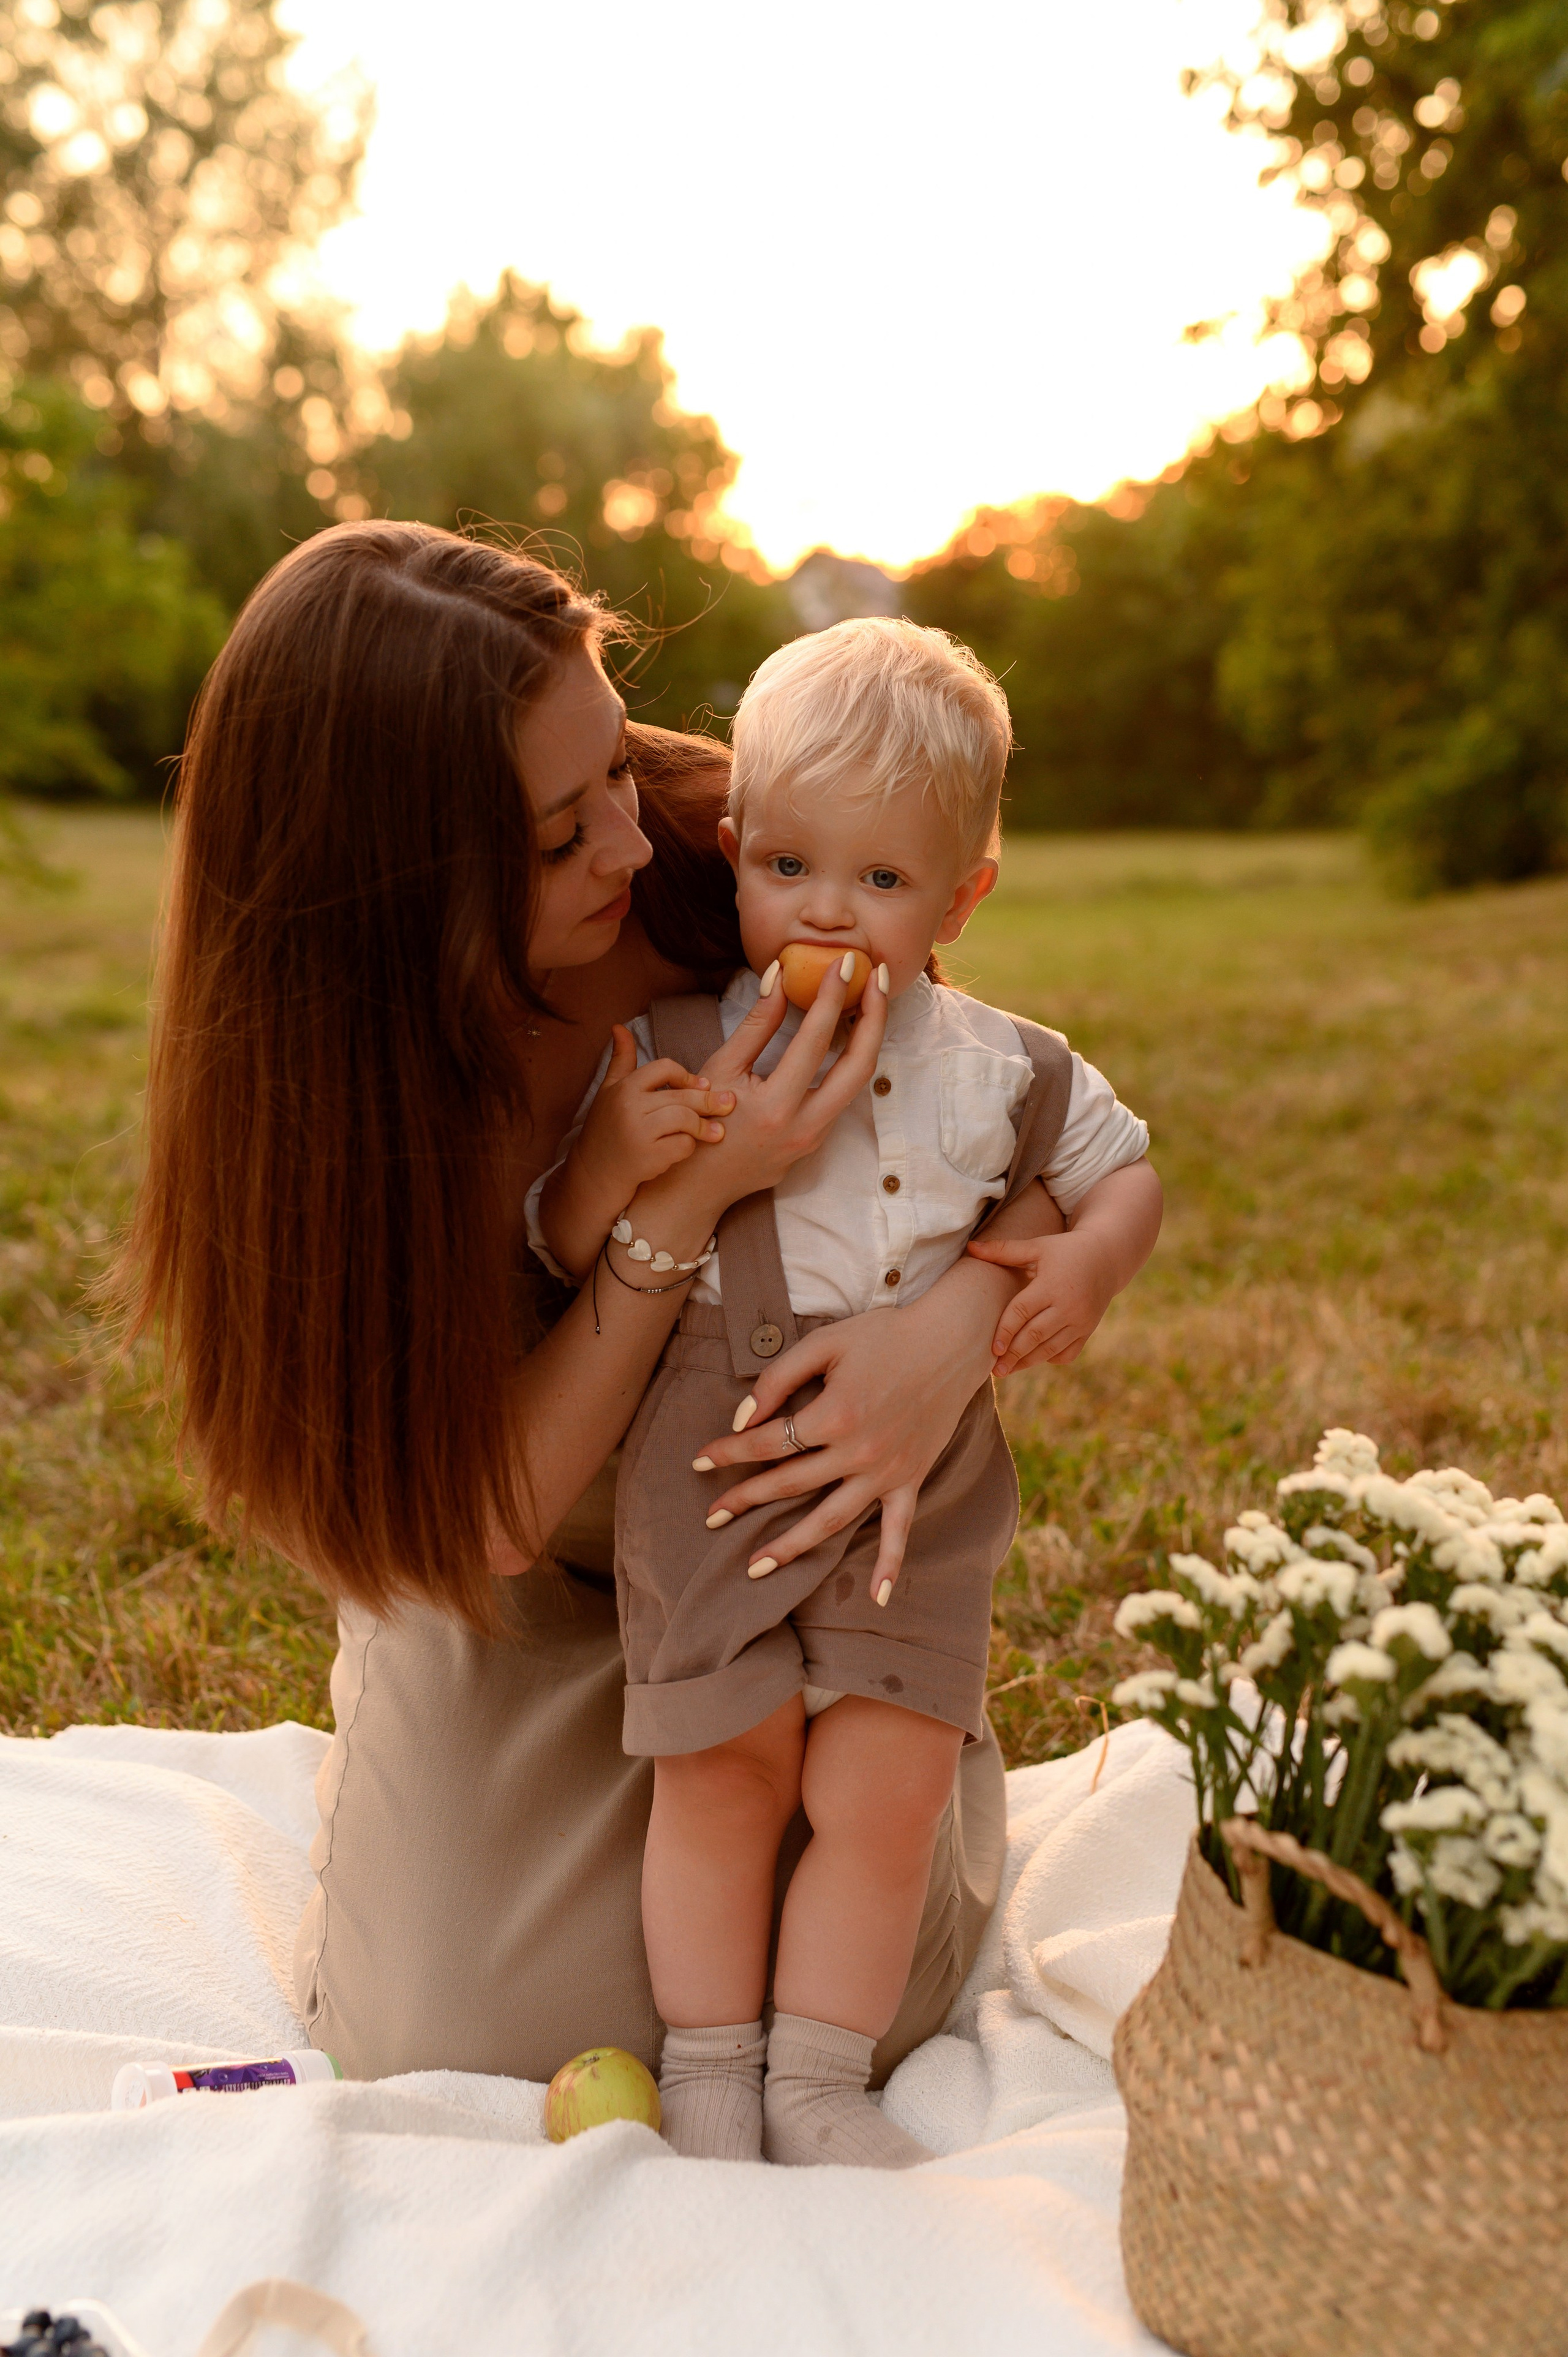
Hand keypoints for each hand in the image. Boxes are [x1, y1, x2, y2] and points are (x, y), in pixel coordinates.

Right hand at [574, 1026, 733, 1198]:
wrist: (592, 1176)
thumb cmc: (605, 1131)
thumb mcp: (608, 1092)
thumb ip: (621, 1060)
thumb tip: (619, 1027)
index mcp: (624, 1088)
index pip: (665, 1068)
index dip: (688, 1076)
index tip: (703, 1085)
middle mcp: (629, 1107)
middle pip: (682, 1095)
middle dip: (710, 1100)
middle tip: (730, 1104)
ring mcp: (637, 1133)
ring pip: (685, 1119)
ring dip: (704, 1127)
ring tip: (718, 1133)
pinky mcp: (646, 1158)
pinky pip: (682, 1146)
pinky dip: (689, 1148)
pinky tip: (689, 1150)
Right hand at [627, 956, 889, 1231]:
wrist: (695, 1186)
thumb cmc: (698, 1122)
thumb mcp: (720, 1068)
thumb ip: (756, 1024)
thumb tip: (780, 976)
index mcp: (775, 1106)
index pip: (816, 1040)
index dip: (832, 996)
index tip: (841, 963)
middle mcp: (804, 1127)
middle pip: (860, 1065)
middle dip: (875, 1016)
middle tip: (877, 977)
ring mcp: (814, 1140)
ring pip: (858, 1083)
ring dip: (867, 1037)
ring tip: (867, 998)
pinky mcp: (816, 1144)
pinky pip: (842, 1095)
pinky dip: (849, 1059)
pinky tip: (847, 1032)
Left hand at [690, 1277, 995, 1603]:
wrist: (952, 1341)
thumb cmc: (884, 1335)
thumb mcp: (825, 1342)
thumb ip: (778, 1378)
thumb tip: (741, 1418)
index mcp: (833, 1414)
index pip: (766, 1443)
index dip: (727, 1452)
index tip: (698, 1462)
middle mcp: (858, 1451)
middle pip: (789, 1484)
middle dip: (744, 1500)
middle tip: (710, 1517)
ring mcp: (886, 1471)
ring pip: (830, 1519)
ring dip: (791, 1546)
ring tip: (755, 1568)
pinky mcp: (911, 1479)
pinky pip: (900, 1529)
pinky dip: (891, 1564)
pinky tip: (877, 1597)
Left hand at [969, 1158, 1161, 1372]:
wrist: (1108, 1258)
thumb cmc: (1066, 1250)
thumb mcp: (1038, 1246)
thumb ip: (1004, 1250)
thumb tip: (970, 1247)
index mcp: (1052, 1285)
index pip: (1023, 1312)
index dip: (1006, 1331)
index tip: (993, 1349)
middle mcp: (1068, 1306)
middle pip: (1035, 1336)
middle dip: (1014, 1355)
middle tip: (995, 1369)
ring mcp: (1081, 1321)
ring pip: (1050, 1349)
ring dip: (1028, 1362)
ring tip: (1007, 1370)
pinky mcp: (1088, 1330)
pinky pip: (1068, 1353)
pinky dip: (1051, 1359)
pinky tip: (1034, 1360)